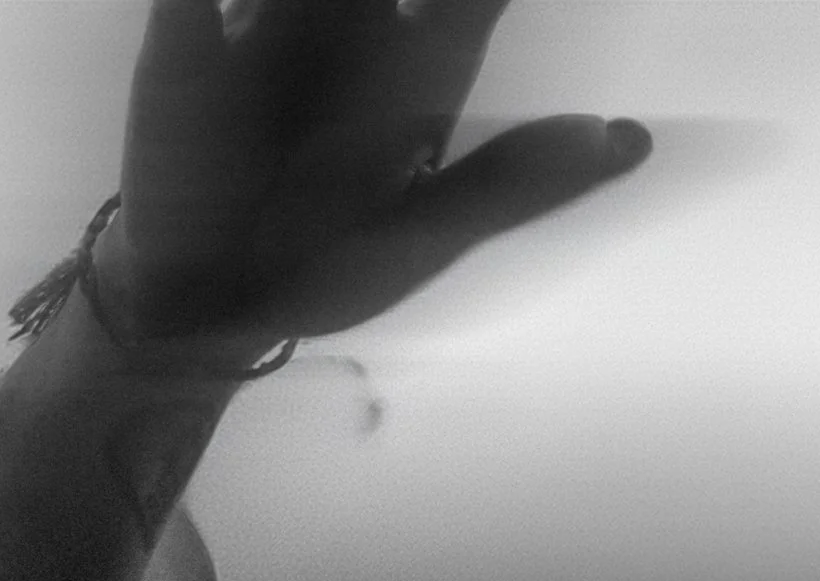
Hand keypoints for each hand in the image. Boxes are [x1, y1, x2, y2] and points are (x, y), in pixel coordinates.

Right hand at [105, 0, 647, 346]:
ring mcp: (275, 21)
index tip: (460, 7)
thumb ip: (513, 186)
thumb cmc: (322, 273)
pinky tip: (222, 6)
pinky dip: (207, 0)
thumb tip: (633, 141)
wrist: (202, 311)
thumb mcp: (420, 240)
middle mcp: (354, 20)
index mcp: (424, 59)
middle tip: (393, 6)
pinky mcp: (186, 37)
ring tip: (290, 6)